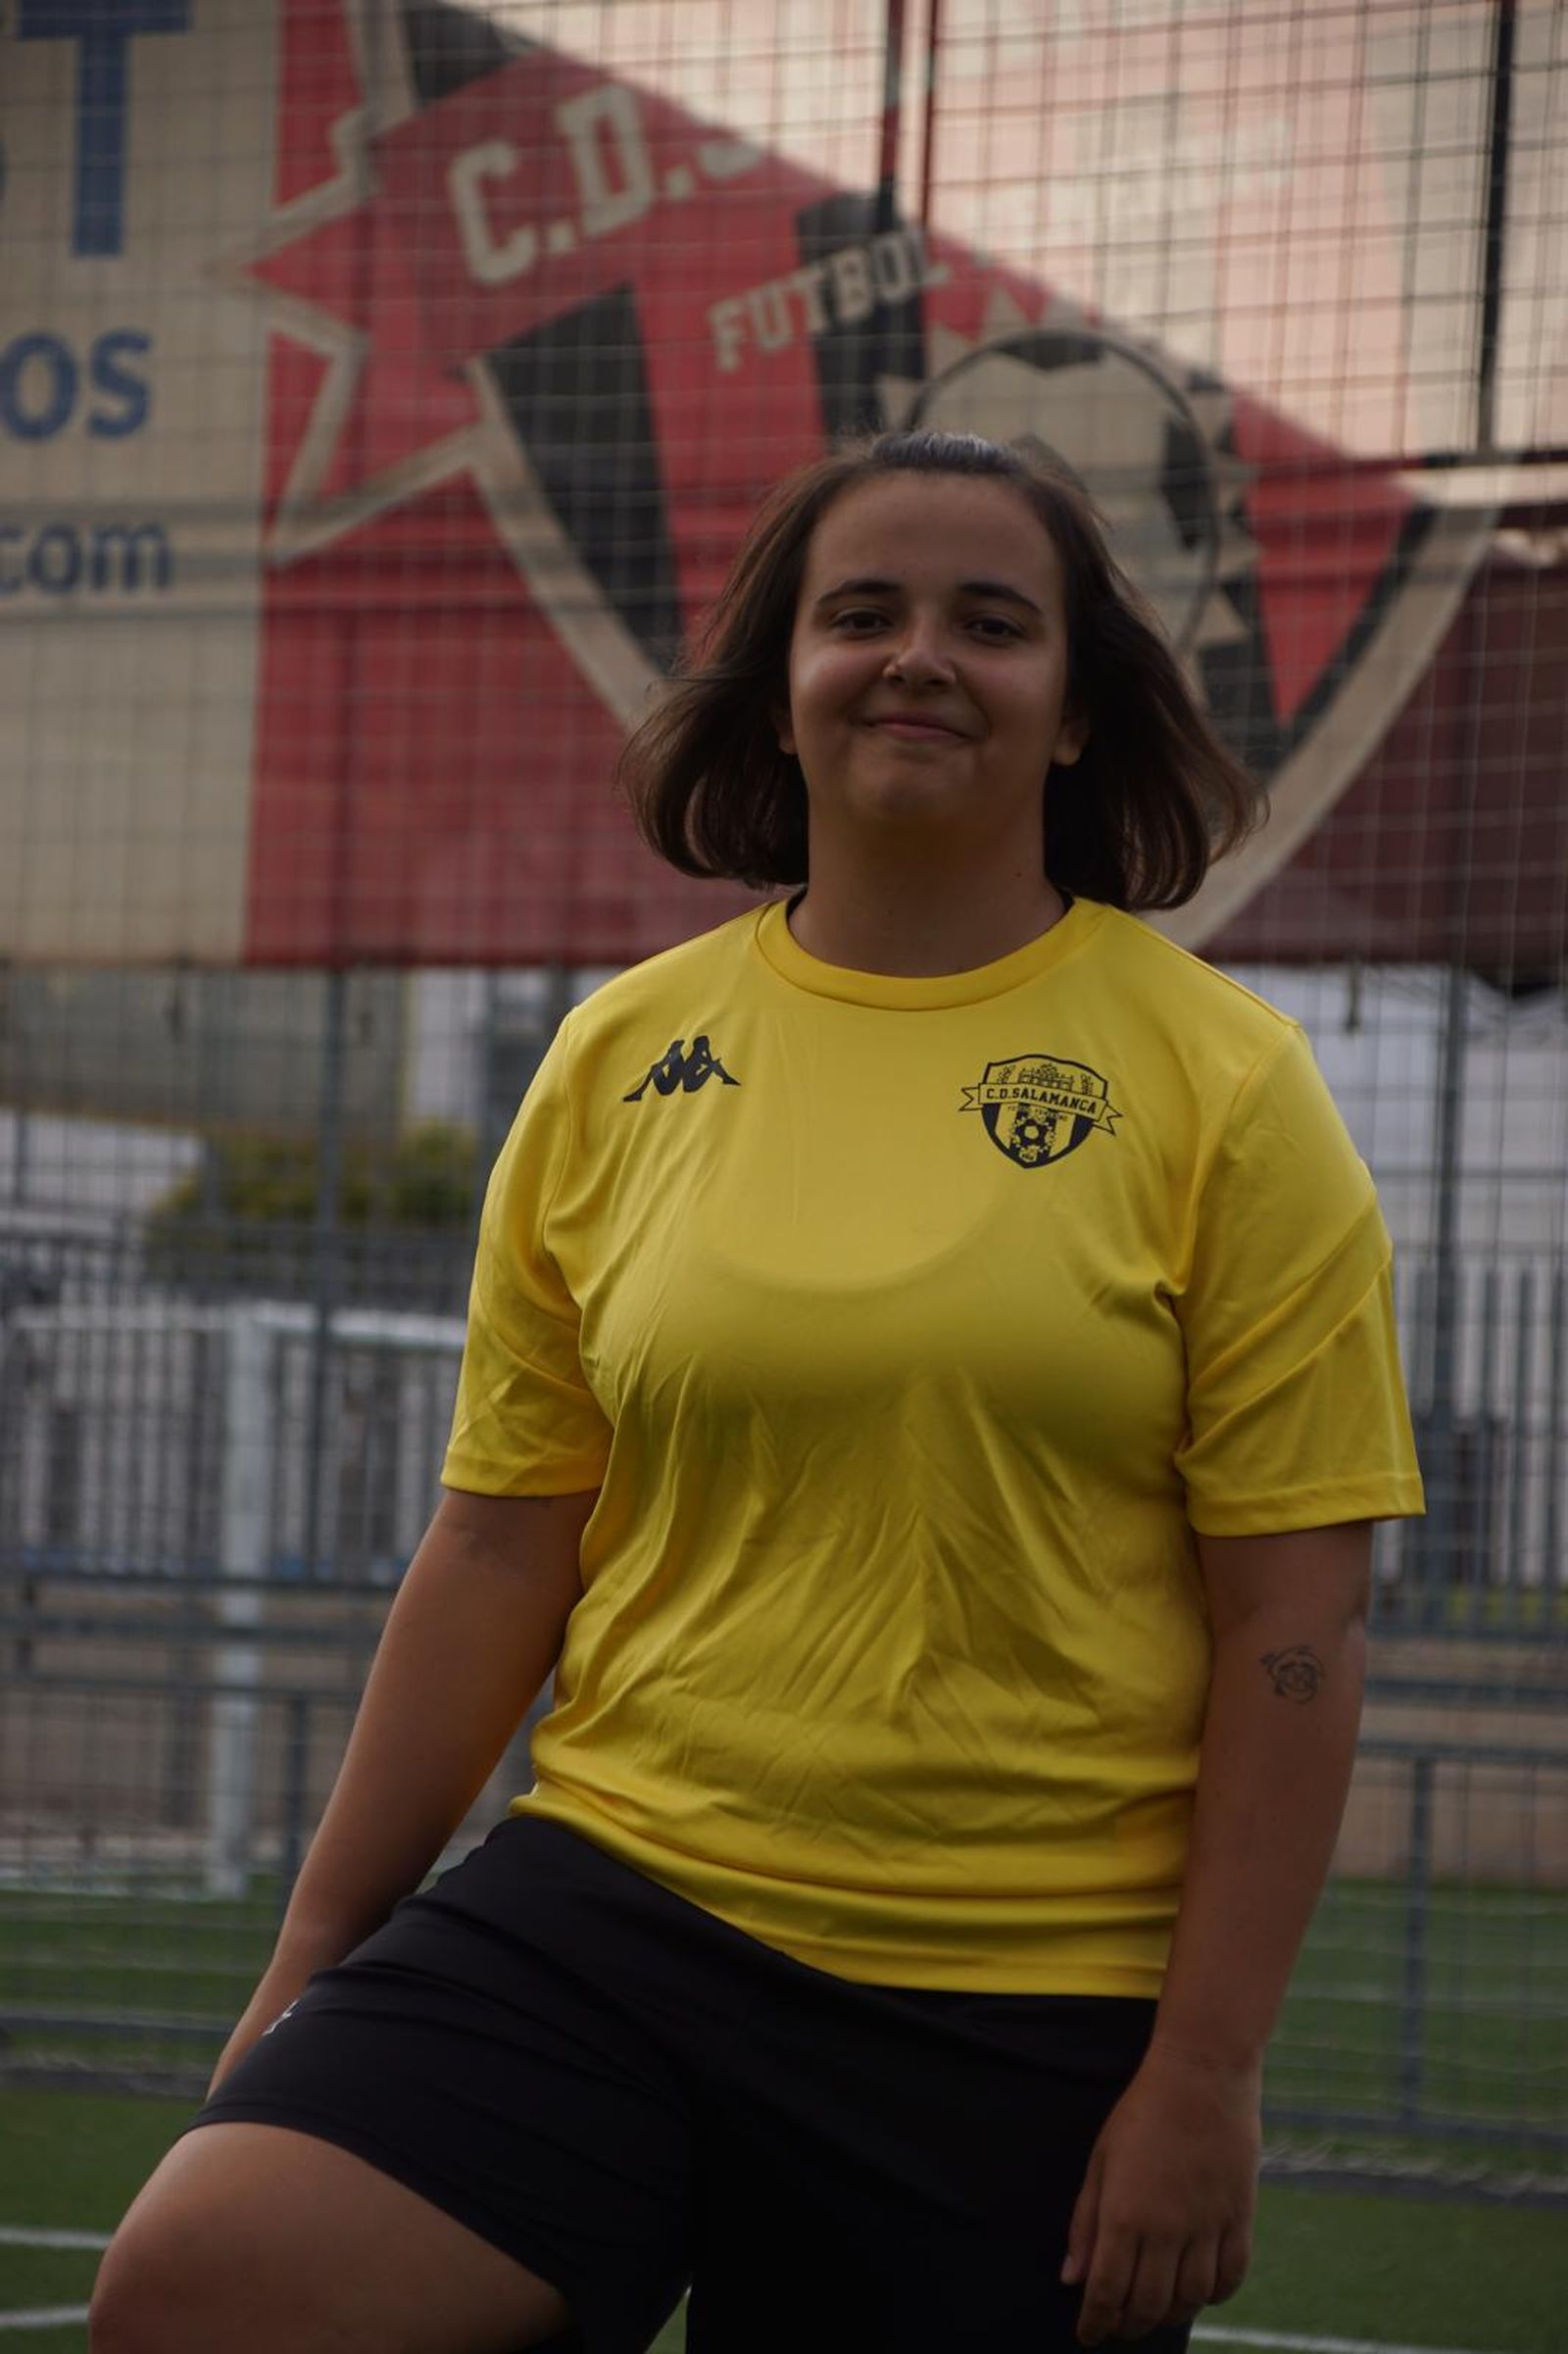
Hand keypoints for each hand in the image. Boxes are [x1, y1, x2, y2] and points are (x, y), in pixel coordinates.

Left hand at [1061, 2042, 1259, 2343]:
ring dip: (1169, 2316)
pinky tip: (1198, 2294)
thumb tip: (1072, 2279)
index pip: (1107, 2291)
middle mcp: (1167, 2229)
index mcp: (1125, 2214)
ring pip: (1190, 2299)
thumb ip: (1085, 2223)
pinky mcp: (1239, 2217)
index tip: (1088, 2337)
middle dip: (1128, 2325)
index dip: (1096, 2322)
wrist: (1202, 2074)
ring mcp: (1207, 2225)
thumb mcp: (1101, 2160)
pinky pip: (1230, 2277)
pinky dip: (1213, 2297)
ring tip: (1154, 2314)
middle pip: (1148, 2305)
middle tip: (1118, 2327)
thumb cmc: (1142, 2112)